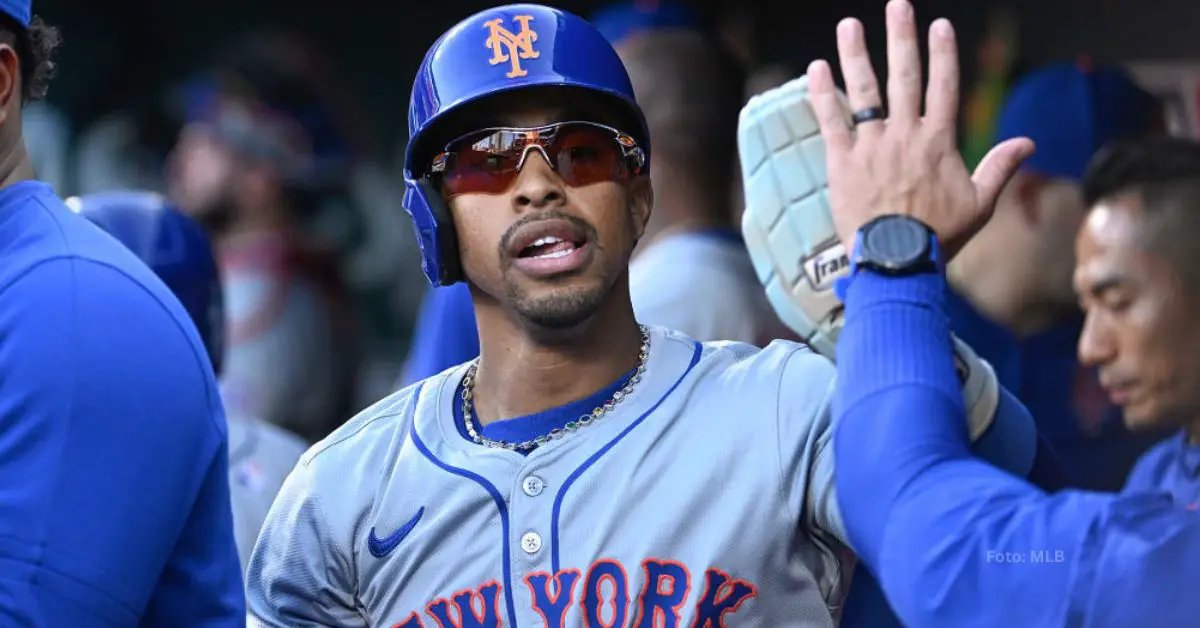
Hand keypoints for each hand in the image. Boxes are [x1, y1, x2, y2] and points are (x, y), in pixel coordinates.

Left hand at [807, 0, 1035, 258]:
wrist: (898, 260)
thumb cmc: (940, 236)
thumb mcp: (980, 204)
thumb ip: (1000, 167)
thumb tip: (1029, 142)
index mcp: (939, 141)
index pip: (944, 86)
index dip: (942, 54)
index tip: (939, 26)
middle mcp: (905, 135)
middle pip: (903, 77)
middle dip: (901, 38)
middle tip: (897, 5)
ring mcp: (872, 146)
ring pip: (863, 91)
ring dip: (856, 54)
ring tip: (849, 25)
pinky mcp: (842, 162)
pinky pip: (831, 121)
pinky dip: (822, 94)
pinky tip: (816, 68)